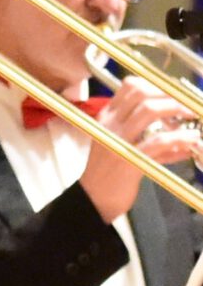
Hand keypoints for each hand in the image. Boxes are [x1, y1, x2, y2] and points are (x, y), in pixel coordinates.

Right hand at [80, 78, 199, 220]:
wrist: (93, 200)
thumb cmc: (109, 173)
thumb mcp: (123, 146)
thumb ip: (149, 138)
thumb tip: (181, 135)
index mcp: (106, 118)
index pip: (129, 86)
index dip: (156, 84)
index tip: (175, 92)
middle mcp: (110, 125)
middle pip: (141, 93)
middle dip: (170, 94)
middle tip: (188, 103)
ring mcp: (117, 141)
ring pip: (149, 111)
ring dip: (177, 109)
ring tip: (193, 115)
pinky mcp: (128, 160)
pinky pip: (158, 142)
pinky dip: (179, 138)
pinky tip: (192, 140)